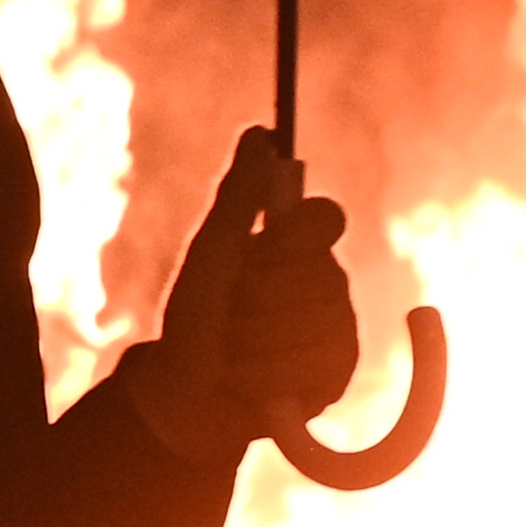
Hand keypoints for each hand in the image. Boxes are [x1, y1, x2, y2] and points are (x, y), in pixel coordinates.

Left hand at [130, 128, 360, 464]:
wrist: (187, 395)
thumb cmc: (194, 317)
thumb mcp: (210, 253)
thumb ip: (236, 195)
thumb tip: (260, 132)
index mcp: (297, 247)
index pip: (325, 218)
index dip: (296, 233)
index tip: (266, 242)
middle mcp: (326, 282)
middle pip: (315, 275)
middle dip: (256, 300)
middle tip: (231, 313)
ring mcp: (337, 329)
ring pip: (314, 325)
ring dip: (256, 344)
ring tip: (235, 354)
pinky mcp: (338, 375)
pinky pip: (316, 368)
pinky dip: (269, 378)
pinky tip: (253, 384)